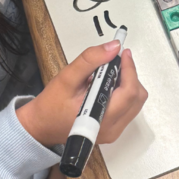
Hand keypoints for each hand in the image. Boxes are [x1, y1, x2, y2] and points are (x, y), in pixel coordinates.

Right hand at [16, 41, 146, 147]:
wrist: (42, 126)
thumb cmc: (51, 104)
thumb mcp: (67, 77)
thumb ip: (90, 60)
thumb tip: (114, 47)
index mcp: (101, 118)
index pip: (129, 92)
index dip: (130, 69)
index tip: (123, 52)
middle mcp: (112, 128)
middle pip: (137, 97)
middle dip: (129, 76)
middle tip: (114, 63)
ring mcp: (114, 132)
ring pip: (135, 103)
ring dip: (127, 84)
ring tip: (108, 75)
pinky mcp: (113, 130)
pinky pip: (129, 109)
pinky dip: (123, 94)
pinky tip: (107, 87)